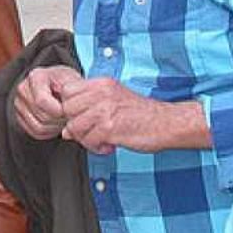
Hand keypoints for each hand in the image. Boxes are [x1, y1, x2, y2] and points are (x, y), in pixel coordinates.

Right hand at [13, 65, 81, 139]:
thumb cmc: (67, 82)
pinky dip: (49, 132)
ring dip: (55, 127)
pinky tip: (56, 123)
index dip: (59, 111)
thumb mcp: (73, 80)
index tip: (69, 110)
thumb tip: (67, 107)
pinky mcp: (20, 117)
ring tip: (64, 119)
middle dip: (60, 119)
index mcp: (36, 76)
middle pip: (42, 116)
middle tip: (70, 116)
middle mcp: (23, 89)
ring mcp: (19, 104)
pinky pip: (35, 132)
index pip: (41, 101)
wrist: (59, 85)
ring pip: (38, 127)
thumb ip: (71, 91)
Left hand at [58, 77, 205, 153]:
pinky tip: (109, 145)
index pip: (67, 91)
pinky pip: (89, 141)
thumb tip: (65, 131)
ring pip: (75, 127)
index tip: (81, 117)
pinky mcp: (111, 127)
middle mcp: (102, 93)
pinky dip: (97, 148)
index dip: (70, 107)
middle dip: (76, 125)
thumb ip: (88, 111)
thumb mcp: (114, 102)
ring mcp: (105, 109)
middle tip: (91, 132)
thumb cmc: (142, 114)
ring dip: (86, 139)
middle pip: (68, 110)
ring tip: (101, 140)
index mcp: (102, 84)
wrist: (166, 123)